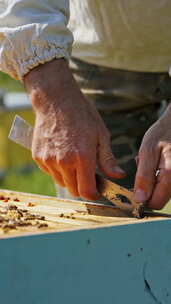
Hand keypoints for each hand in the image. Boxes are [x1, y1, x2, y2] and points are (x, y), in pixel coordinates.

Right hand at [24, 59, 124, 199]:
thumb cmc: (82, 115)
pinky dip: (58, 170)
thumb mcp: (101, 134)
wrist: (56, 100)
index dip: (94, 194)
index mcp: (82, 157)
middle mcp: (64, 162)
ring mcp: (48, 160)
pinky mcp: (38, 157)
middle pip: (73, 190)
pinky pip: (50, 173)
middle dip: (82, 187)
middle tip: (88, 173)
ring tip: (75, 161)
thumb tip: (119, 176)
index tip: (97, 189)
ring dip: (70, 179)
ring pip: (61, 183)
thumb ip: (108, 159)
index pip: (87, 191)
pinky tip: (62, 155)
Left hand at [134, 104, 170, 208]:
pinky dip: (160, 176)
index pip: (156, 203)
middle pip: (161, 198)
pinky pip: (168, 183)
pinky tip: (159, 162)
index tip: (136, 186)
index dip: (144, 198)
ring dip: (155, 180)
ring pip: (164, 191)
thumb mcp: (148, 151)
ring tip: (154, 162)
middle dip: (149, 187)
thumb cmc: (163, 133)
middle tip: (146, 167)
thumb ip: (144, 176)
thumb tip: (140, 199)